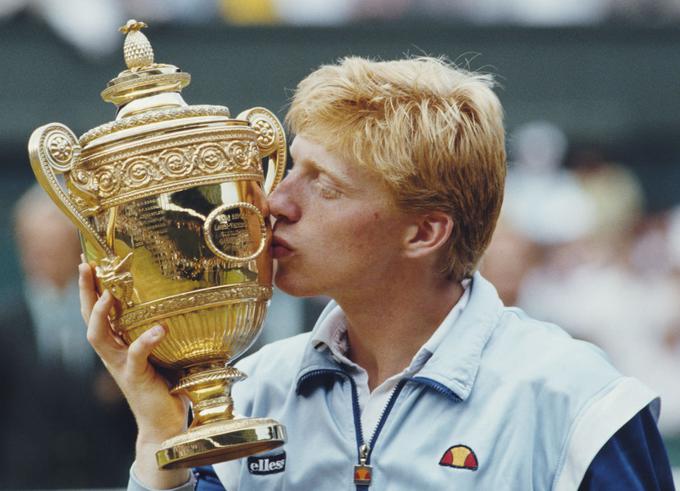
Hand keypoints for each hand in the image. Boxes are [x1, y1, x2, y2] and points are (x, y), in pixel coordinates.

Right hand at [79, 262, 189, 487]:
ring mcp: (122, 366)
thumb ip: (170, 330)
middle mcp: (114, 353)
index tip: (90, 260)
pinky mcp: (135, 378)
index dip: (92, 287)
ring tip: (107, 295)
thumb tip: (193, 300)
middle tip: (86, 265)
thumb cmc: (168, 385)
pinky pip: (135, 356)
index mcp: (119, 344)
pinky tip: (160, 328)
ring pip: (99, 337)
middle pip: (89, 318)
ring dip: (100, 314)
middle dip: (86, 291)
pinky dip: (146, 341)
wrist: (165, 425)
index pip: (99, 311)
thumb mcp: (167, 352)